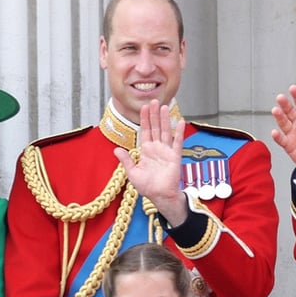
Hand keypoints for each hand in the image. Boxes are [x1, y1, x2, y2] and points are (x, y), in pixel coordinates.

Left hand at [114, 99, 187, 225]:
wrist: (159, 196)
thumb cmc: (147, 186)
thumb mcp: (132, 172)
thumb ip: (126, 160)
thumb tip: (116, 149)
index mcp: (146, 151)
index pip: (145, 131)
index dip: (145, 119)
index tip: (144, 107)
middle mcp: (157, 148)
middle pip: (155, 127)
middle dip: (154, 114)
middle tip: (154, 100)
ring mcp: (166, 151)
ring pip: (165, 131)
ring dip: (165, 119)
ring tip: (164, 106)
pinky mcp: (175, 156)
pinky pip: (177, 142)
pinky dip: (179, 132)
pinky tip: (180, 122)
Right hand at [271, 84, 295, 182]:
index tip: (293, 89)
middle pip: (289, 111)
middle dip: (285, 104)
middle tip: (280, 97)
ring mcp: (291, 132)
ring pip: (283, 122)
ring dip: (279, 117)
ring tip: (275, 110)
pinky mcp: (288, 144)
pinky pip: (281, 139)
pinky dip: (277, 136)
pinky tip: (274, 132)